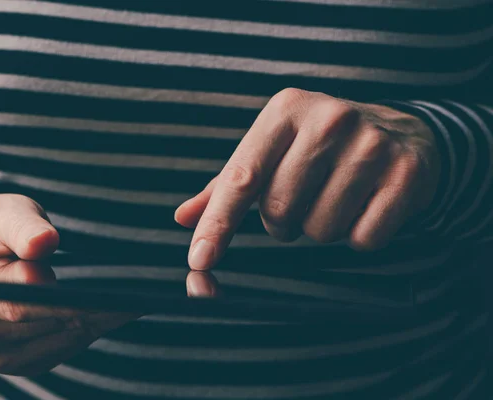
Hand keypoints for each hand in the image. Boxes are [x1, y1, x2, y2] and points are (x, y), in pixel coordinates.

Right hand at [0, 194, 133, 375]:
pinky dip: (86, 333)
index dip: (62, 300)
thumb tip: (43, 243)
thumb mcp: (6, 212)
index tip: (100, 295)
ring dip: (92, 324)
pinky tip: (109, 315)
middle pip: (44, 326)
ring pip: (57, 342)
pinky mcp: (16, 361)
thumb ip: (23, 226)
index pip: (20, 304)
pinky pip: (59, 351)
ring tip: (126, 305)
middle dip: (87, 310)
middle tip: (129, 298)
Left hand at [175, 89, 439, 269]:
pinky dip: (358, 235)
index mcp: (285, 110)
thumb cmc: (320, 147)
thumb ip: (228, 184)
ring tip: (335, 198)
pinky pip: (363, 238)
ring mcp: (372, 143)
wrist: (401, 132)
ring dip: (321, 228)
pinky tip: (365, 205)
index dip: (218, 223)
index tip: (199, 260)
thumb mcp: (273, 150)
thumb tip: (182, 217)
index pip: (242, 178)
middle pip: (280, 211)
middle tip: (301, 202)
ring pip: (321, 230)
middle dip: (283, 222)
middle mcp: (329, 118)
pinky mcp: (406, 173)